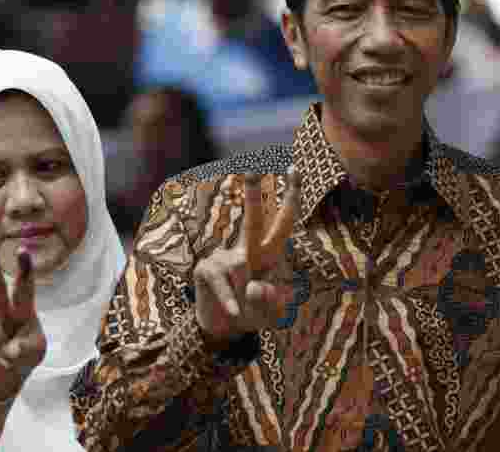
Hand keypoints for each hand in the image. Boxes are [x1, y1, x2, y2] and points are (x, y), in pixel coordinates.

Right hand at [0, 249, 46, 402]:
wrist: (2, 377)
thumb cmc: (25, 355)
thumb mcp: (36, 350)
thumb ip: (28, 347)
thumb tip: (12, 349)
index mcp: (22, 307)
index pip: (24, 286)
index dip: (24, 268)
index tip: (22, 250)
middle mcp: (0, 308)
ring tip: (9, 354)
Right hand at [193, 167, 299, 346]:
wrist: (223, 329)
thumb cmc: (252, 314)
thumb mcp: (270, 315)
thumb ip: (270, 304)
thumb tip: (256, 286)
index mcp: (268, 254)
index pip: (282, 223)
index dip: (290, 198)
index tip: (293, 169)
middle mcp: (246, 250)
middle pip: (253, 220)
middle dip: (253, 194)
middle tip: (252, 169)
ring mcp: (223, 257)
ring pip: (241, 268)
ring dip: (244, 295)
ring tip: (241, 308)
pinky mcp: (206, 269)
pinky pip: (224, 283)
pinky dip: (231, 301)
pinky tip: (234, 311)